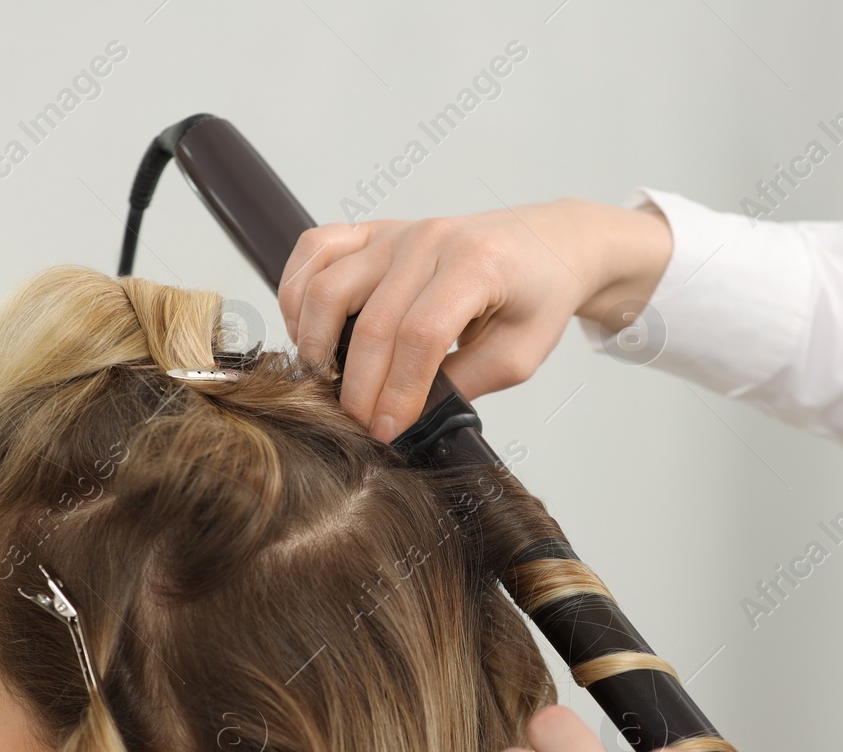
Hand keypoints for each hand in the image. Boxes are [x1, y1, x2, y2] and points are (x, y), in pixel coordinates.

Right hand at [277, 198, 671, 441]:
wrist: (544, 244)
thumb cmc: (536, 295)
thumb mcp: (519, 354)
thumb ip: (464, 383)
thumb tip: (409, 415)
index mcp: (477, 265)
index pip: (421, 336)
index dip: (399, 392)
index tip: (388, 430)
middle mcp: (431, 240)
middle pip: (372, 323)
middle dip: (360, 387)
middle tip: (360, 425)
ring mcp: (396, 231)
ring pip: (328, 286)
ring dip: (317, 343)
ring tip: (329, 381)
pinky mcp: (373, 230)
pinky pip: (315, 248)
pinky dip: (297, 290)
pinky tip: (308, 330)